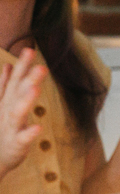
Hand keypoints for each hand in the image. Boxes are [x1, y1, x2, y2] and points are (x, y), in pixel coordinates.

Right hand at [0, 49, 46, 175]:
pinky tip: (37, 127)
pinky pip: (22, 138)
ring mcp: (10, 127)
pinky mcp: (14, 144)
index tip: (30, 50)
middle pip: (18, 93)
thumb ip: (4, 85)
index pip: (15, 81)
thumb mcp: (2, 105)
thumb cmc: (0, 130)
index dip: (23, 66)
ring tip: (34, 89)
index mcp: (7, 101)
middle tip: (41, 67)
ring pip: (17, 113)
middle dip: (27, 79)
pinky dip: (29, 133)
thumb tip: (9, 66)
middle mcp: (7, 111)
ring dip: (25, 101)